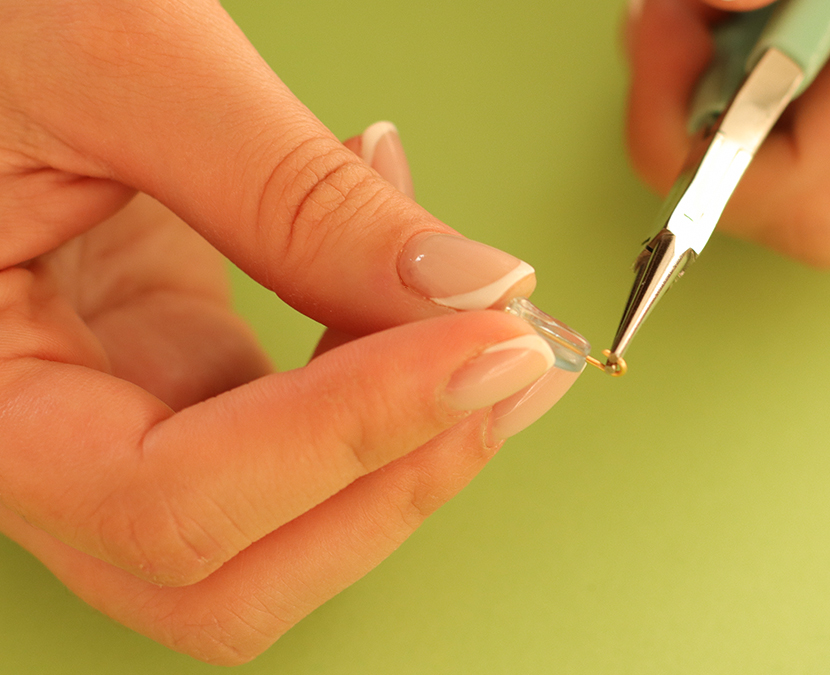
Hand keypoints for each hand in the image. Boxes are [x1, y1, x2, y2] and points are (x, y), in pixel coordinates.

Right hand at [0, 0, 569, 663]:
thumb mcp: (127, 71)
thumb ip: (294, 196)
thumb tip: (470, 291)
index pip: (170, 501)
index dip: (345, 439)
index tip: (485, 354)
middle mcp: (30, 440)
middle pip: (225, 573)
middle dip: (390, 482)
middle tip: (510, 369)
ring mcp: (103, 410)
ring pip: (273, 520)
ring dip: (404, 438)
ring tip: (485, 313)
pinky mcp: (162, 366)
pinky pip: (291, 424)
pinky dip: (377, 368)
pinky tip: (414, 280)